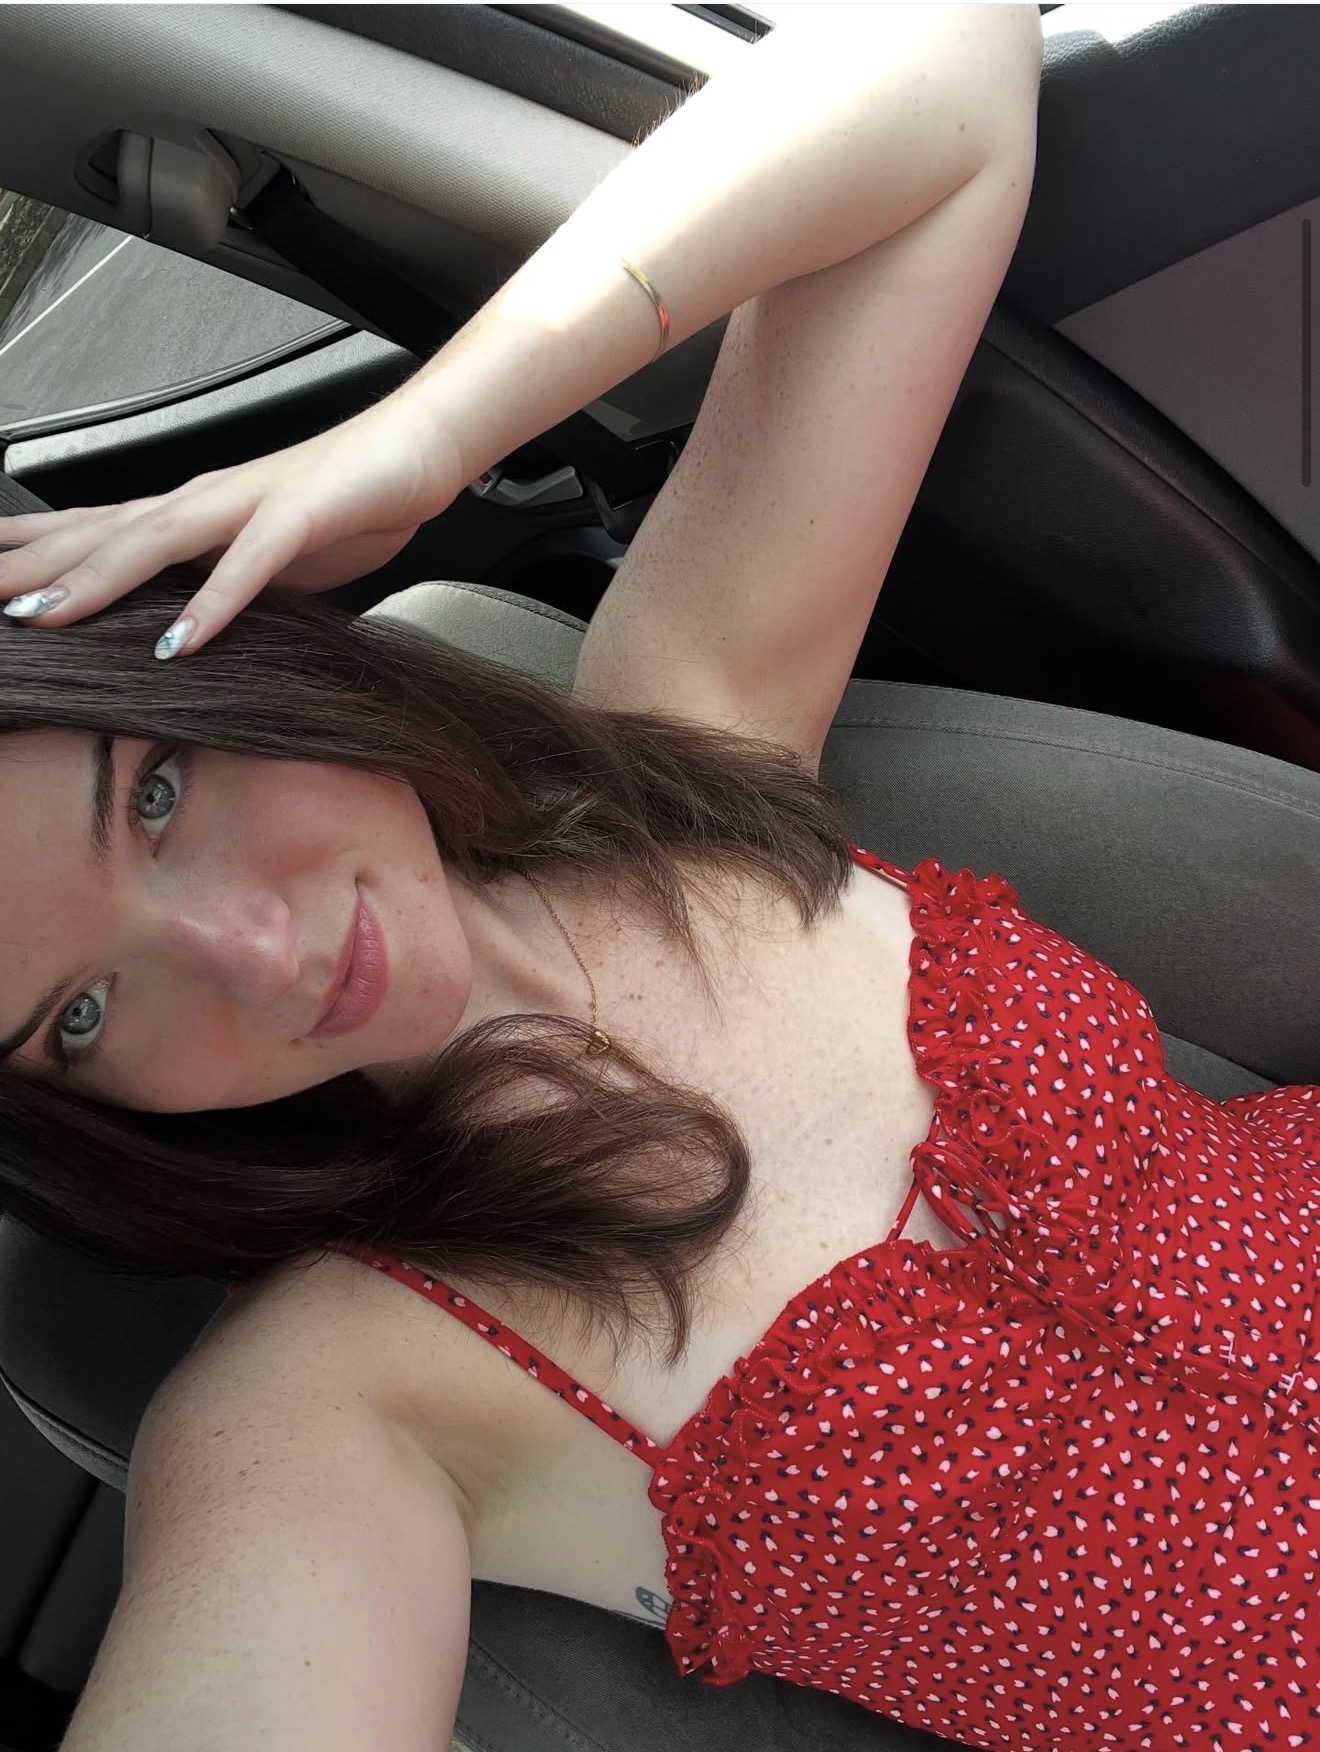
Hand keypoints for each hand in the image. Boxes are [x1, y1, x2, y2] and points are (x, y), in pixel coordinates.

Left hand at [0, 402, 465, 656]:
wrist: (420, 445)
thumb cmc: (349, 498)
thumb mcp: (271, 559)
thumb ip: (222, 585)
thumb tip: (183, 629)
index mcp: (196, 511)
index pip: (97, 534)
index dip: (36, 557)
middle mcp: (206, 500)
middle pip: (104, 536)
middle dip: (36, 567)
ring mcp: (250, 504)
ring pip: (157, 542)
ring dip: (97, 580)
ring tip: (43, 616)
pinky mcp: (302, 516)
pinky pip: (250, 565)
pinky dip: (214, 604)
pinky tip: (183, 643)